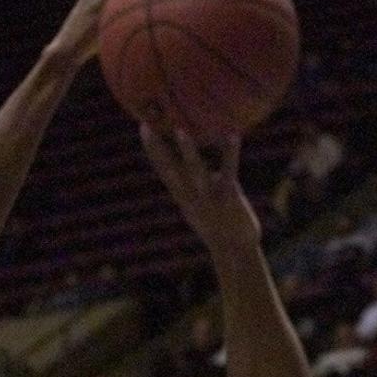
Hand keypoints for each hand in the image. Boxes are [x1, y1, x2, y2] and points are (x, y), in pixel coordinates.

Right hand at [141, 125, 260, 255]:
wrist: (234, 251)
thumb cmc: (217, 225)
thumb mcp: (197, 206)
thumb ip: (191, 186)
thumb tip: (189, 162)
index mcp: (183, 196)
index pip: (163, 170)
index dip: (152, 149)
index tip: (143, 126)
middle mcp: (191, 196)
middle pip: (170, 170)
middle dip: (157, 148)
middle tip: (146, 125)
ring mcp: (208, 197)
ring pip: (195, 171)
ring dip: (187, 152)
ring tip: (181, 130)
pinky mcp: (228, 198)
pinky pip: (228, 172)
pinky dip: (230, 153)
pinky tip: (232, 135)